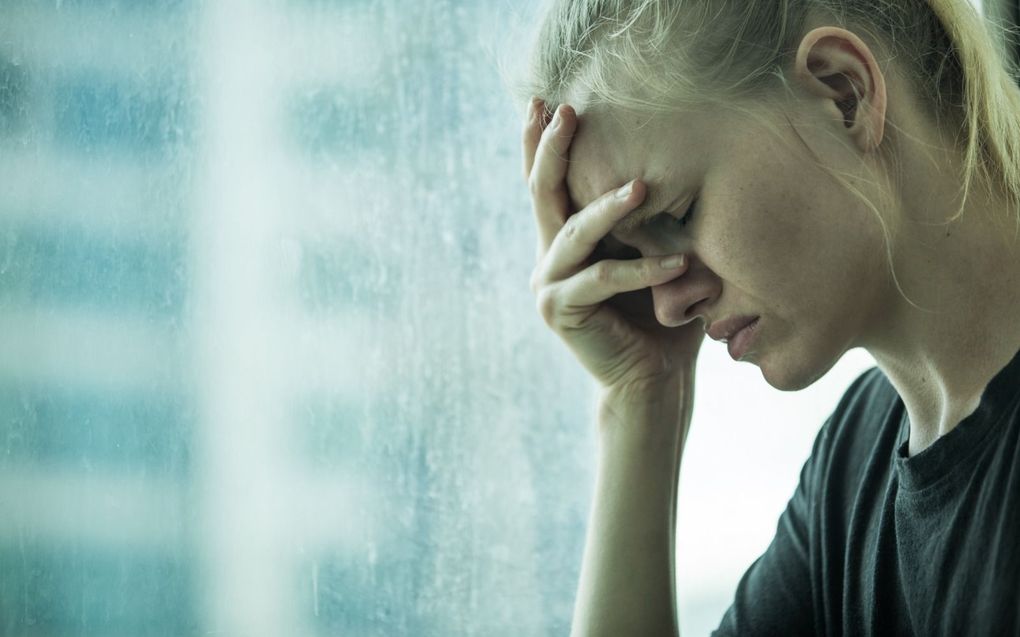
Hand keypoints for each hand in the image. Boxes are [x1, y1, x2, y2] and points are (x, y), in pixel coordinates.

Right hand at [523, 99, 705, 393]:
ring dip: (608, 208)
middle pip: (543, 192)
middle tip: (566, 111)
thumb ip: (650, 221)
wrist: (654, 381)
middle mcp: (549, 257)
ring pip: (574, 232)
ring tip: (641, 186)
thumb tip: (677, 164)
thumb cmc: (663, 317)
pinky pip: (601, 279)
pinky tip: (679, 263)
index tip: (545, 99)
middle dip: (552, 149)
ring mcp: (548, 284)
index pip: (550, 183)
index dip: (541, 142)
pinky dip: (641, 271)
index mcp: (568, 241)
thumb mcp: (657, 255)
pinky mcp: (559, 310)